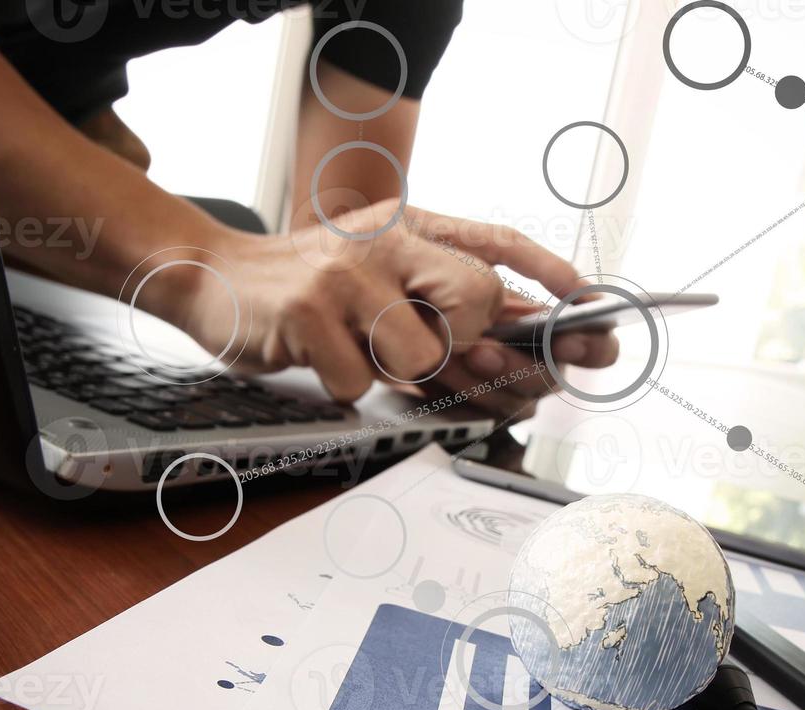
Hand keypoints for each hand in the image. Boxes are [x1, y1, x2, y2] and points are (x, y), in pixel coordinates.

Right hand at [162, 200, 618, 414]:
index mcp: (409, 228)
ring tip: (359, 347)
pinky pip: (363, 381)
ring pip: (422, 354)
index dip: (548, 272)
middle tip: (436, 353)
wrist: (215, 279)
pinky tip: (323, 358)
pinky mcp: (310, 312)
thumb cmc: (310, 292)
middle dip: (469, 345)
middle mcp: (385, 241)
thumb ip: (443, 310)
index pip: (495, 241)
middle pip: (475, 300)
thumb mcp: (381, 283)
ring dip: (397, 373)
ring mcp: (347, 273)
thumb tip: (521, 348)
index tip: (588, 303)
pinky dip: (347, 385)